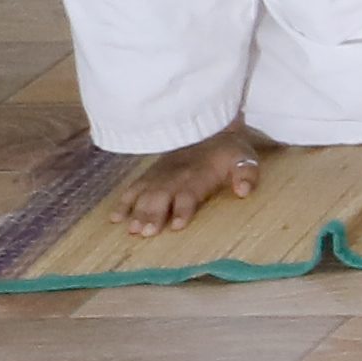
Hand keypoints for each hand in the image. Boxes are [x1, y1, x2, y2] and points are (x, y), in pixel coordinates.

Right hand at [111, 130, 266, 238]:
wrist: (209, 127)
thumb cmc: (229, 151)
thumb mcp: (245, 159)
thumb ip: (246, 174)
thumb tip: (244, 190)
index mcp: (198, 176)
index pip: (188, 195)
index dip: (183, 210)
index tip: (176, 226)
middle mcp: (176, 177)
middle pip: (161, 197)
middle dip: (153, 215)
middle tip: (145, 233)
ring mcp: (160, 175)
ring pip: (145, 194)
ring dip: (137, 212)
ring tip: (130, 229)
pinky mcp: (151, 174)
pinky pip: (134, 187)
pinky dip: (123, 202)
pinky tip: (115, 218)